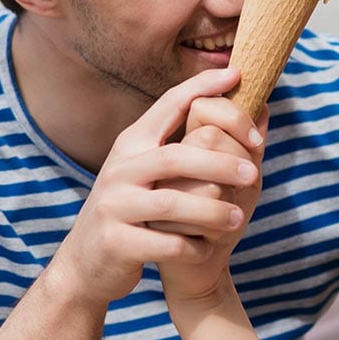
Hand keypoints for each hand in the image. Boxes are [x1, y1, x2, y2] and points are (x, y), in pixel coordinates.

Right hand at [44, 69, 258, 308]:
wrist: (84, 265)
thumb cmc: (131, 213)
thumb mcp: (147, 174)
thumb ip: (187, 145)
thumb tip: (251, 111)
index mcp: (131, 146)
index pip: (169, 105)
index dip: (202, 87)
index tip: (237, 73)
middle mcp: (119, 170)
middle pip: (176, 157)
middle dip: (219, 163)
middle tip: (254, 173)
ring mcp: (114, 207)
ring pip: (171, 204)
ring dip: (211, 211)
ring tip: (237, 218)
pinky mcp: (117, 243)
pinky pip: (165, 243)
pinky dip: (192, 247)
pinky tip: (207, 249)